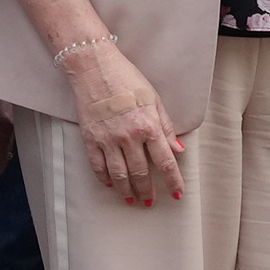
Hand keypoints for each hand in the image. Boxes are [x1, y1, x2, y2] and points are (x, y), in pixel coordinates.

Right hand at [68, 43, 189, 207]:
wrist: (95, 67)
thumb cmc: (127, 79)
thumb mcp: (154, 99)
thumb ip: (166, 127)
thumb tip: (178, 149)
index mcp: (148, 125)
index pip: (165, 161)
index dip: (173, 181)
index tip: (177, 194)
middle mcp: (129, 136)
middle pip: (142, 173)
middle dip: (148, 191)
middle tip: (151, 202)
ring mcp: (108, 139)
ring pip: (119, 175)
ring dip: (127, 190)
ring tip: (132, 200)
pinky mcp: (91, 139)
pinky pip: (98, 166)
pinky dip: (105, 179)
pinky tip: (111, 185)